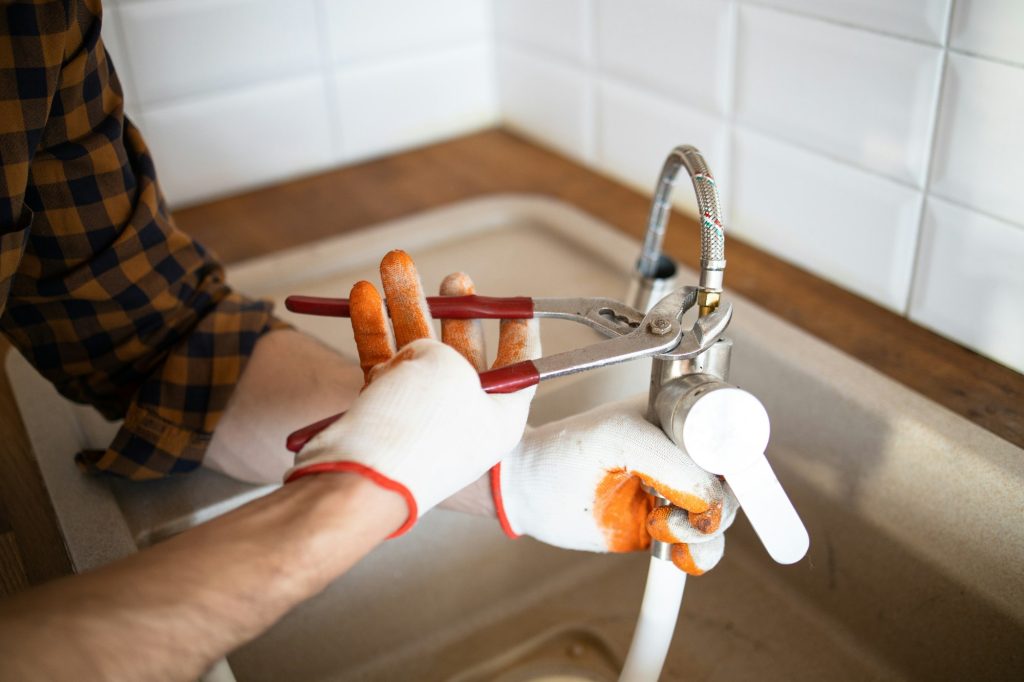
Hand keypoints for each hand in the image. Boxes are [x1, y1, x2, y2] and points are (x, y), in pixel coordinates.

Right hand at [286, 251, 538, 535]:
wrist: (358, 482)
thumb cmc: (421, 427)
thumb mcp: (447, 370)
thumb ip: (438, 350)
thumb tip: (416, 352)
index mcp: (500, 416)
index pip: (519, 368)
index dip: (520, 333)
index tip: (521, 306)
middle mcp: (463, 418)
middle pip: (462, 353)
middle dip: (454, 310)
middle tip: (453, 278)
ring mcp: (419, 418)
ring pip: (415, 351)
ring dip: (404, 305)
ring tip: (393, 262)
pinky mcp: (379, 418)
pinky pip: (381, 365)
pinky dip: (372, 329)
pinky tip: (362, 295)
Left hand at [492, 395, 738, 574]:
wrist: (526, 492)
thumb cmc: (559, 452)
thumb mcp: (616, 440)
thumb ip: (668, 461)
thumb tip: (711, 497)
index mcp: (674, 415)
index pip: (728, 434)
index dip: (733, 460)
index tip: (715, 484)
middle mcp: (681, 451)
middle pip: (733, 479)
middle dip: (715, 503)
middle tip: (676, 513)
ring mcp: (674, 489)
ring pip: (722, 515)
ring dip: (703, 532)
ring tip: (660, 529)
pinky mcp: (665, 523)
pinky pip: (702, 543)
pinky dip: (698, 554)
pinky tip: (677, 555)